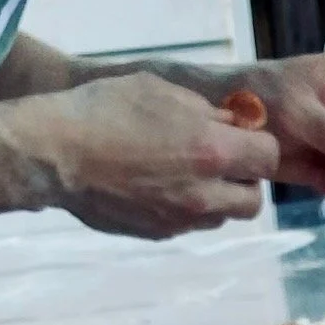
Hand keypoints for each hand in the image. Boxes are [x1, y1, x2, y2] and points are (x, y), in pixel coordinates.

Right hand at [3, 71, 279, 237]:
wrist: (57, 153)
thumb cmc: (107, 109)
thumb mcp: (162, 90)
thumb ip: (207, 110)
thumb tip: (233, 123)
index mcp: (211, 151)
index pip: (267, 158)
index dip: (258, 145)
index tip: (241, 136)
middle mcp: (203, 194)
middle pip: (253, 202)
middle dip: (245, 181)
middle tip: (222, 161)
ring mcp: (181, 220)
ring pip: (222, 217)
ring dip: (216, 198)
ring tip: (186, 173)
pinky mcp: (159, 233)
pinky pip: (189, 224)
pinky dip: (186, 209)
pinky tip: (158, 186)